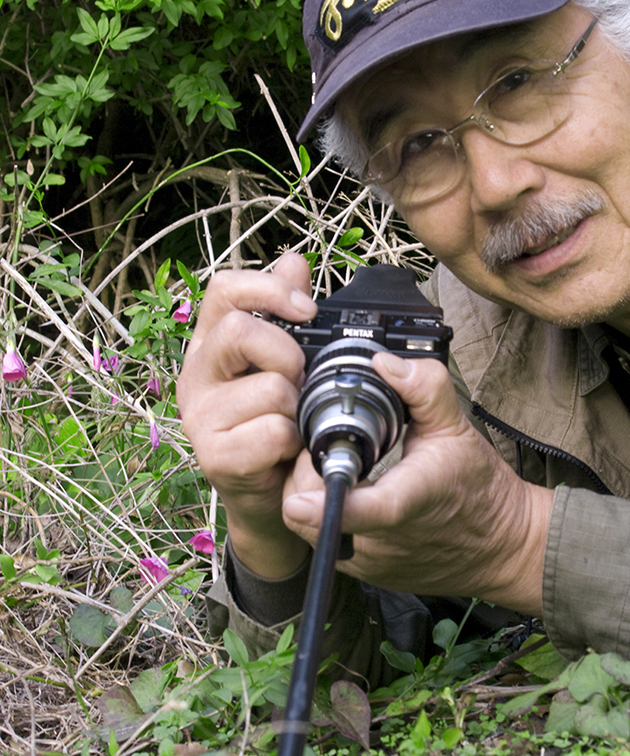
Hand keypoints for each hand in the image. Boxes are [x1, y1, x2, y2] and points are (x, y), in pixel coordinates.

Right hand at [176, 253, 320, 578]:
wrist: (271, 493)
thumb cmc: (275, 419)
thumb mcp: (282, 362)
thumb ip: (286, 312)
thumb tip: (294, 261)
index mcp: (211, 341)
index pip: (225, 288)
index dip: (268, 288)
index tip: (308, 310)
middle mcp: (196, 373)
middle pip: (241, 331)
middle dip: (289, 353)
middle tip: (302, 379)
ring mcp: (199, 416)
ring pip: (270, 388)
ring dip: (297, 407)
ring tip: (293, 422)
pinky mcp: (214, 456)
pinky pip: (273, 431)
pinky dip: (294, 440)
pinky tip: (288, 450)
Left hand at [281, 351, 551, 615]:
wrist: (500, 545)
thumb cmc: (478, 488)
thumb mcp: (457, 427)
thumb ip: (423, 388)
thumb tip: (384, 363)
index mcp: (408, 501)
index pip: (361, 512)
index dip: (324, 505)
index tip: (300, 498)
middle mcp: (384, 541)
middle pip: (313, 516)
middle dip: (304, 476)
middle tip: (322, 449)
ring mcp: (372, 562)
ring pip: (310, 531)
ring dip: (311, 497)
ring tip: (335, 469)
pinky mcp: (366, 574)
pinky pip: (324, 543)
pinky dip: (323, 517)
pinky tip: (346, 495)